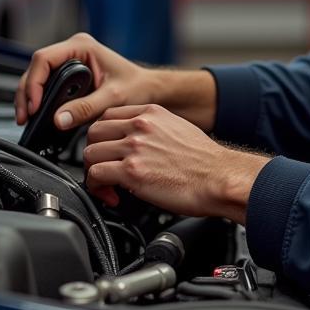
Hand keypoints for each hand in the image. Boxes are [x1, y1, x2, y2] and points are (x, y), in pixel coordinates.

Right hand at [15, 32, 147, 128]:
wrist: (147, 89)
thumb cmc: (136, 87)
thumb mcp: (113, 98)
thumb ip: (86, 108)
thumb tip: (58, 119)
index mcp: (82, 46)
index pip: (45, 59)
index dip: (34, 83)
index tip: (34, 105)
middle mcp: (73, 49)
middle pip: (36, 68)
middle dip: (27, 93)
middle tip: (24, 116)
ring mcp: (70, 61)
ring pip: (38, 76)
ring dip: (29, 96)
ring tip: (27, 118)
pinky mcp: (69, 74)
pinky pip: (46, 84)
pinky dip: (39, 98)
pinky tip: (36, 113)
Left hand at [83, 104, 269, 222]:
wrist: (219, 178)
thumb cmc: (206, 162)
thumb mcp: (178, 129)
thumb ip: (154, 131)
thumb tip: (139, 145)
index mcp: (151, 113)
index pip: (108, 116)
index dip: (103, 136)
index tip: (108, 151)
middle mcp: (140, 126)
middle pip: (93, 132)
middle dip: (95, 153)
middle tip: (104, 170)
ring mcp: (134, 147)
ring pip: (90, 154)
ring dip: (94, 172)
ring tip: (107, 185)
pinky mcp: (131, 170)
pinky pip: (95, 175)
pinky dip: (97, 188)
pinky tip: (111, 196)